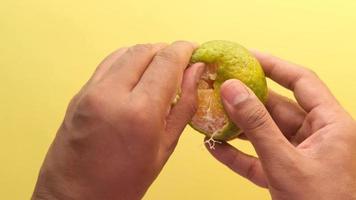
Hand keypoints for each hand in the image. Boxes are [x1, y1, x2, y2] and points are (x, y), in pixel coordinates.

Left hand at [32, 41, 204, 199]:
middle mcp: (112, 94)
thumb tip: (195, 73)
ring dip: (147, 54)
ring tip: (160, 70)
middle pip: (145, 50)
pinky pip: (108, 65)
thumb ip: (184, 105)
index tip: (195, 51)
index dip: (186, 50)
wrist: (75, 197)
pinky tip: (136, 76)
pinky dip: (127, 62)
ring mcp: (91, 91)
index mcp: (139, 112)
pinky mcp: (79, 94)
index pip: (167, 61)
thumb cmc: (123, 182)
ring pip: (125, 53)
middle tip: (181, 62)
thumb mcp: (164, 147)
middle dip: (167, 50)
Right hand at [206, 51, 355, 199]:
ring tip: (211, 115)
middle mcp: (316, 136)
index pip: (302, 82)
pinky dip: (236, 153)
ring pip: (263, 132)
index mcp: (331, 125)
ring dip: (237, 127)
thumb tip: (233, 91)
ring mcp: (298, 155)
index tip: (248, 56)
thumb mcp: (285, 162)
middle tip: (221, 85)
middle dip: (246, 99)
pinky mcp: (283, 173)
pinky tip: (214, 146)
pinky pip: (257, 157)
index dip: (275, 65)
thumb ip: (257, 126)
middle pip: (276, 107)